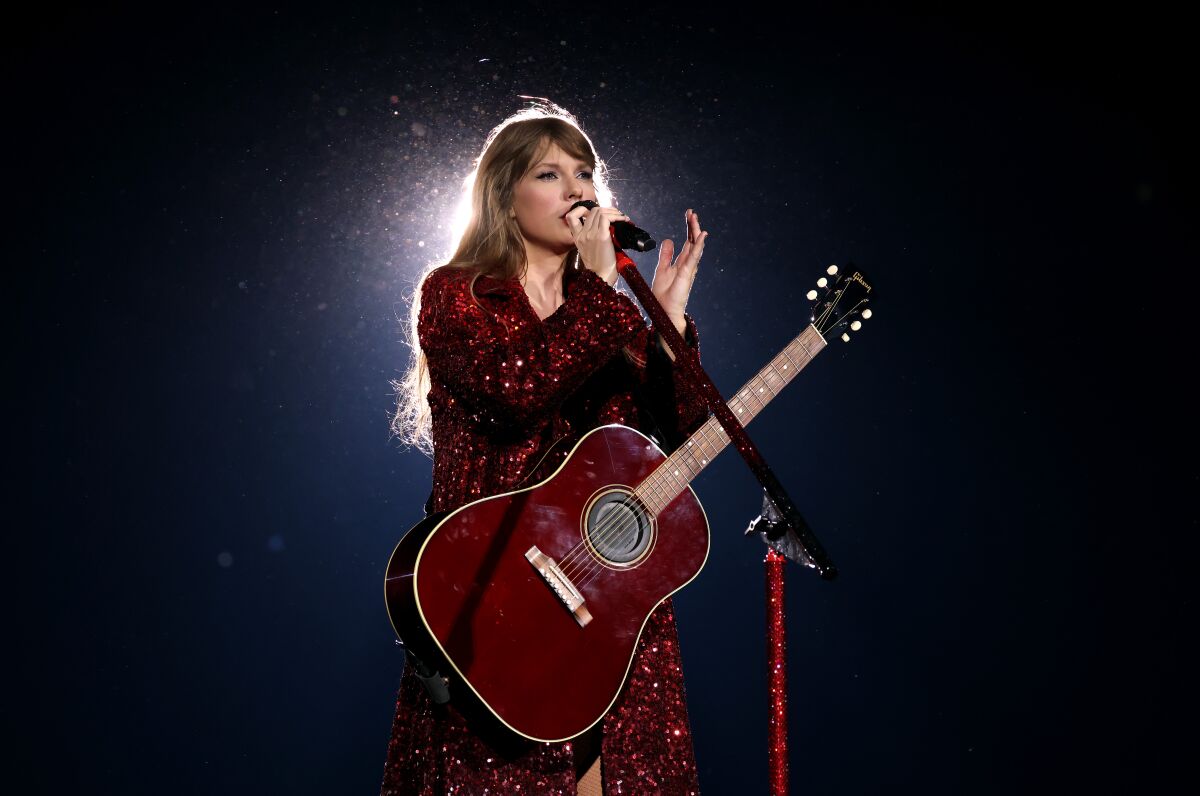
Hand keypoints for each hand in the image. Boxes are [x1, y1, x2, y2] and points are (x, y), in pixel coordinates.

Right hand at [565, 204, 629, 284]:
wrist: (601, 276)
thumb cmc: (598, 266)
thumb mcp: (588, 250)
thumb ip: (591, 238)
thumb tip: (605, 226)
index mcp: (577, 237)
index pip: (571, 216)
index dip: (583, 209)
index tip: (596, 214)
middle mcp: (582, 234)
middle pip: (593, 211)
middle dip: (606, 209)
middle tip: (616, 215)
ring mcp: (591, 234)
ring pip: (600, 212)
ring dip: (614, 212)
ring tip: (622, 217)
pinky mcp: (601, 236)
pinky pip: (607, 218)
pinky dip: (617, 216)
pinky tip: (623, 220)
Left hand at [651, 209, 707, 333]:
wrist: (664, 310)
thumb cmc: (664, 294)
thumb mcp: (662, 268)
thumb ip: (666, 255)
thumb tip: (669, 240)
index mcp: (682, 262)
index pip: (688, 241)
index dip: (688, 228)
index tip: (688, 214)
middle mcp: (688, 263)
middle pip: (693, 241)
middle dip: (693, 226)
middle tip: (691, 212)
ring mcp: (689, 268)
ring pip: (695, 246)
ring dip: (696, 231)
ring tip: (695, 218)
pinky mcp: (687, 272)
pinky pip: (694, 256)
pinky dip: (698, 245)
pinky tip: (702, 235)